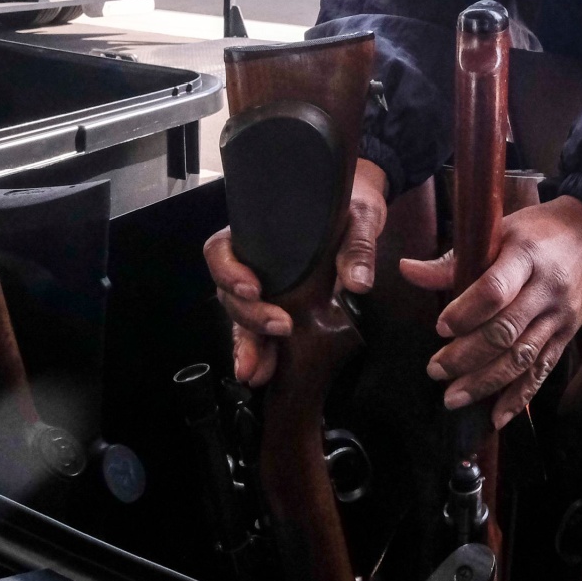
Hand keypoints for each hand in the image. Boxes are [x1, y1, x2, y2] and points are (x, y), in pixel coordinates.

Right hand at [205, 158, 388, 386]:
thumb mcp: (358, 218)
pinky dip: (261, 353)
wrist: (359, 216)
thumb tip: (358, 283)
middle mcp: (253, 261)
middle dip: (248, 316)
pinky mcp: (281, 308)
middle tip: (278, 328)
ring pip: (241, 318)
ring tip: (255, 371)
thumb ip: (357, 246)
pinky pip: (261, 333)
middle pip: (229, 292)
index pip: (221, 249)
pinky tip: (262, 373)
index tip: (253, 289)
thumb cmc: (350, 207)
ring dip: (248, 345)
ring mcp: (265, 287)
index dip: (229, 271)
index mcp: (258, 231)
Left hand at [403, 195, 581, 429]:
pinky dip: (519, 397)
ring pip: (522, 357)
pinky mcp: (567, 335)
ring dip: (486, 383)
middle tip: (435, 370)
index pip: (494, 290)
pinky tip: (497, 417)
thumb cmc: (539, 230)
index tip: (439, 328)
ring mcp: (559, 316)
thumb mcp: (500, 231)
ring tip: (453, 398)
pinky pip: (542, 371)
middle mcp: (546, 290)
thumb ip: (455, 258)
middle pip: (505, 331)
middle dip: (466, 356)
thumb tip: (407, 270)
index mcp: (526, 256)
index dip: (465, 313)